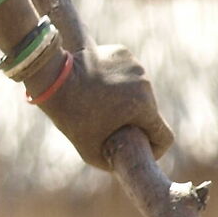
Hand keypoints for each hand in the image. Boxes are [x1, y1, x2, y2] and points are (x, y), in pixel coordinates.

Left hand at [43, 42, 171, 168]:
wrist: (53, 78)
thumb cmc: (72, 116)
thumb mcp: (92, 152)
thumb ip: (115, 161)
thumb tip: (127, 164)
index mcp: (143, 106)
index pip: (164, 136)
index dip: (155, 149)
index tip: (142, 151)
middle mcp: (145, 83)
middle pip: (151, 113)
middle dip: (137, 122)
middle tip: (114, 128)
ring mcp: (135, 65)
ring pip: (140, 92)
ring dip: (128, 101)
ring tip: (103, 106)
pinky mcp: (123, 52)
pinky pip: (129, 74)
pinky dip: (119, 82)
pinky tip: (100, 86)